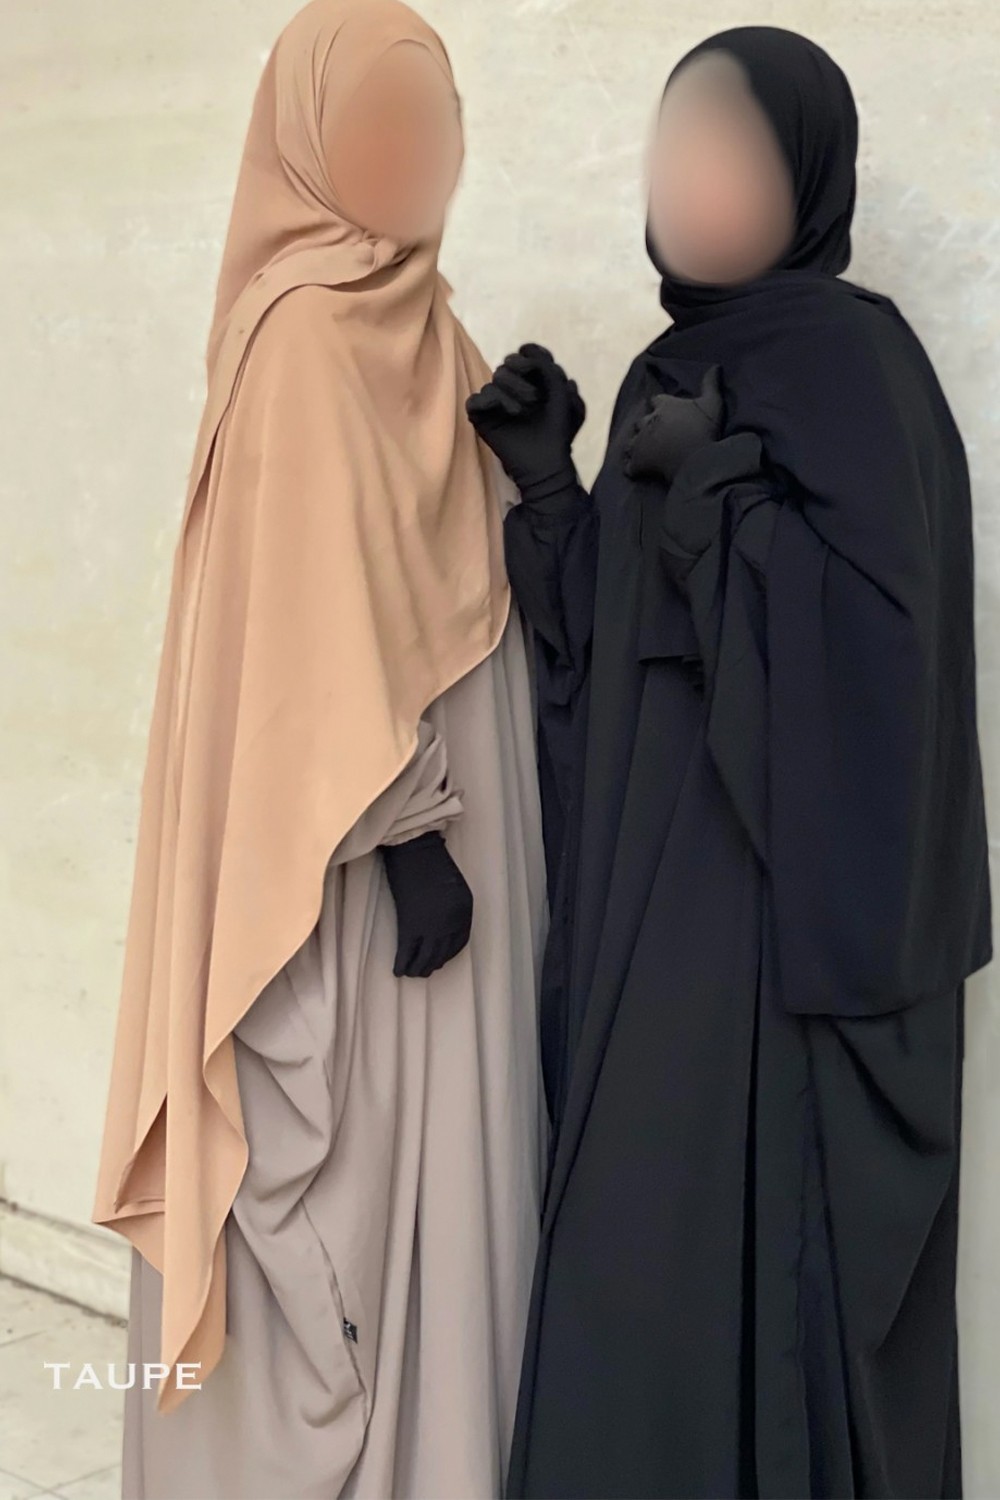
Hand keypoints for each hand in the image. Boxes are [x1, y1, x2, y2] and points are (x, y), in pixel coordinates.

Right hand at [380, 830, 473, 978]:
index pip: (459, 941)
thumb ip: (452, 907)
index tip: (440, 959)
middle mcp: (451, 922)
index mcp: (465, 911)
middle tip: (424, 971)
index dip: (448, 954)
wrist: (414, 851)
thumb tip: (441, 927)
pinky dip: (402, 963)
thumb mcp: (454, 886)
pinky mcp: (411, 925)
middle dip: (433, 963)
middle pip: (442, 952)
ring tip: (412, 973)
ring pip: (425, 956)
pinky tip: (398, 971)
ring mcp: (431, 925)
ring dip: (418, 968)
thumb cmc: (432, 862)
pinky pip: (407, 951)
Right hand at [466, 344, 584, 502]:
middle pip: (510, 362)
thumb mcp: (563, 395)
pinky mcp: (481, 417)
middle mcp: (512, 389)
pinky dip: (494, 402)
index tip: (543, 367)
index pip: (527, 354)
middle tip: (536, 398)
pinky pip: (477, 399)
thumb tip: (525, 349)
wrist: (547, 462)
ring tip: (524, 411)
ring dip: (513, 390)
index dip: (534, 354)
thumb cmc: (557, 431)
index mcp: (533, 382)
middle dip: (524, 374)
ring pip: (495, 378)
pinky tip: (511, 414)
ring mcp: (495, 403)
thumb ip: (548, 367)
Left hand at [623, 364, 723, 486]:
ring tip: (646, 453)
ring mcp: (639, 442)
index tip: (668, 413)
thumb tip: (715, 366)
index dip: (661, 407)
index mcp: (663, 405)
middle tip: (658, 436)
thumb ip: (711, 384)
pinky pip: (629, 465)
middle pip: (641, 421)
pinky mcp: (637, 462)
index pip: (656, 401)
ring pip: (631, 443)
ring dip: (636, 446)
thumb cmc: (705, 430)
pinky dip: (633, 467)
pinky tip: (640, 470)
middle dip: (647, 426)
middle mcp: (647, 421)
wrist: (698, 461)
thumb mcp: (713, 403)